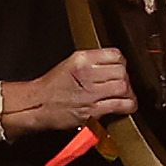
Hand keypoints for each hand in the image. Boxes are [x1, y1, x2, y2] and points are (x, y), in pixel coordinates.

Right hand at [2, 49, 131, 132]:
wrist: (37, 105)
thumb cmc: (52, 86)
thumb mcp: (70, 63)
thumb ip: (92, 61)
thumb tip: (114, 64)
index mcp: (82, 59)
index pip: (115, 55)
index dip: (122, 63)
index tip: (121, 69)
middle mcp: (86, 74)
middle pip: (122, 71)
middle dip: (126, 78)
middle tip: (123, 84)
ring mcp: (90, 93)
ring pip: (123, 87)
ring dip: (128, 92)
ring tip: (126, 95)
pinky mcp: (92, 111)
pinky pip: (119, 105)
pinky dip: (128, 105)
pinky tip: (127, 106)